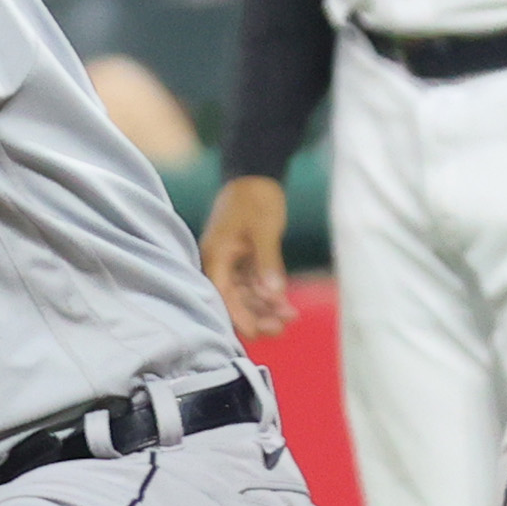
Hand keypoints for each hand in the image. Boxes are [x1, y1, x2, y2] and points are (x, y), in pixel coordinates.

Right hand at [202, 175, 294, 343]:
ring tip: (291, 316)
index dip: (240, 316)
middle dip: (256, 316)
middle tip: (282, 327)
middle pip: (232, 301)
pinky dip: (268, 295)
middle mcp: (218, 263)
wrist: (257, 173)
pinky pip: (252, 285)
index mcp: (215, 255)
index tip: (260, 332)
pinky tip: (286, 305)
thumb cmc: (256, 197)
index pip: (222, 295)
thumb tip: (273, 294)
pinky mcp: (242, 260)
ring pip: (245, 296)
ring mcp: (230, 262)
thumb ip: (268, 262)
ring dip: (265, 308)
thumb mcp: (264, 229)